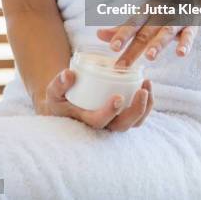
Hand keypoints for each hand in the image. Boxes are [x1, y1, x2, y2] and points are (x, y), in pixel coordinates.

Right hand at [38, 68, 153, 131]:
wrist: (65, 104)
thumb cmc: (60, 98)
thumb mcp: (53, 92)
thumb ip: (59, 84)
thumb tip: (69, 74)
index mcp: (86, 121)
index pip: (100, 121)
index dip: (110, 112)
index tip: (117, 98)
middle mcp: (103, 124)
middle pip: (123, 125)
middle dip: (135, 110)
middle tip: (142, 92)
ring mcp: (115, 121)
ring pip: (134, 122)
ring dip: (145, 107)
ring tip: (147, 86)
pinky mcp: (123, 114)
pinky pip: (139, 115)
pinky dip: (147, 103)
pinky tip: (147, 85)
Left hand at [97, 21, 197, 67]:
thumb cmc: (163, 7)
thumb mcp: (143, 15)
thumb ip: (123, 28)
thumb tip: (98, 35)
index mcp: (145, 12)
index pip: (131, 25)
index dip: (122, 35)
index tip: (112, 48)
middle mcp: (158, 14)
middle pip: (145, 33)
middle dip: (133, 49)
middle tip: (122, 65)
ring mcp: (176, 18)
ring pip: (166, 32)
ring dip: (158, 44)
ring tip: (149, 57)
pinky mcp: (192, 24)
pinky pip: (189, 34)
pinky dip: (186, 43)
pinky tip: (181, 53)